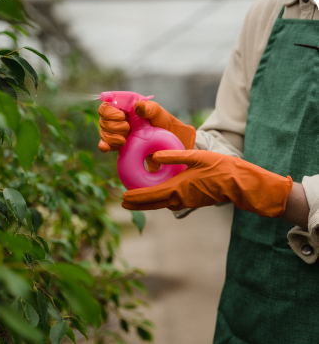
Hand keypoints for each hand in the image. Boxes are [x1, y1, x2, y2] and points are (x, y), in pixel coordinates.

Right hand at [98, 101, 195, 152]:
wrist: (165, 140)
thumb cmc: (161, 121)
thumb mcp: (157, 112)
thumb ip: (148, 108)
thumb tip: (137, 106)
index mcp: (123, 106)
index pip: (106, 105)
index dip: (109, 112)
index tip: (122, 116)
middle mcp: (117, 117)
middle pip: (103, 120)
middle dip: (113, 126)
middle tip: (127, 128)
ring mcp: (116, 131)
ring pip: (103, 132)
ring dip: (112, 137)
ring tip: (125, 140)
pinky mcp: (117, 143)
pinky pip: (105, 144)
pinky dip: (104, 146)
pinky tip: (107, 148)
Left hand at [122, 150, 292, 217]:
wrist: (238, 184)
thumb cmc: (220, 168)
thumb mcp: (196, 157)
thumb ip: (174, 156)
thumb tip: (154, 156)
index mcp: (178, 188)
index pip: (150, 195)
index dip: (135, 197)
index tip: (123, 198)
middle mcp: (179, 198)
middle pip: (153, 204)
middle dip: (137, 203)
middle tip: (124, 202)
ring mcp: (186, 202)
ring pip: (161, 204)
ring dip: (148, 202)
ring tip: (136, 198)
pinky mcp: (192, 202)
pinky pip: (171, 202)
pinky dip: (159, 200)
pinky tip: (157, 194)